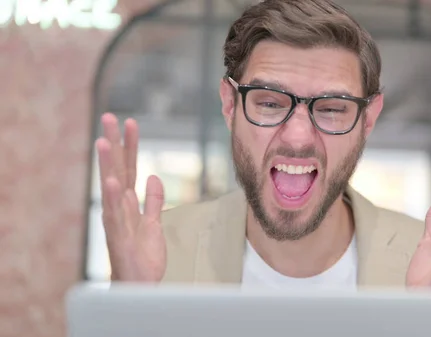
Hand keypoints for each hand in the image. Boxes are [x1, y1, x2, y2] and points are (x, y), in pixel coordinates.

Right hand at [97, 112, 165, 281]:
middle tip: (109, 118)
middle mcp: (120, 209)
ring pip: (112, 188)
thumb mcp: (154, 224)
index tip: (130, 123)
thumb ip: (153, 201)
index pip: (130, 168)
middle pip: (118, 171)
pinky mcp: (119, 238)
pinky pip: (115, 216)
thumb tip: (154, 177)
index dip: (131, 146)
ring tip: (104, 142)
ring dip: (108, 166)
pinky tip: (111, 182)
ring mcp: (117, 222)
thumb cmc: (143, 257)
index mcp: (129, 204)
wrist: (139, 287)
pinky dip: (113, 199)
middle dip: (115, 145)